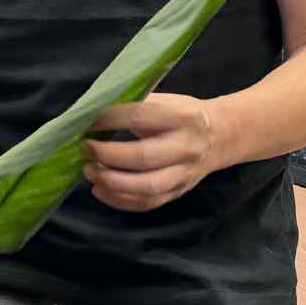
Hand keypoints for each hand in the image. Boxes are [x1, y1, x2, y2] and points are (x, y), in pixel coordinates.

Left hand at [84, 94, 224, 212]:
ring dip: (111, 182)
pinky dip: (119, 200)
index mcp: (182, 117)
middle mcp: (186, 148)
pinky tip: (100, 190)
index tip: (87, 122)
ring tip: (90, 171)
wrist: (219, 137)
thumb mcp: (165, 101)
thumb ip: (134, 105)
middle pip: (143, 157)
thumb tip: (89, 112)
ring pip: (146, 186)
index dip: (109, 120)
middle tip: (86, 149)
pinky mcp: (178, 192)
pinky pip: (147, 203)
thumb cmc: (180, 115)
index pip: (140, 118)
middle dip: (107, 155)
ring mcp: (184, 174)